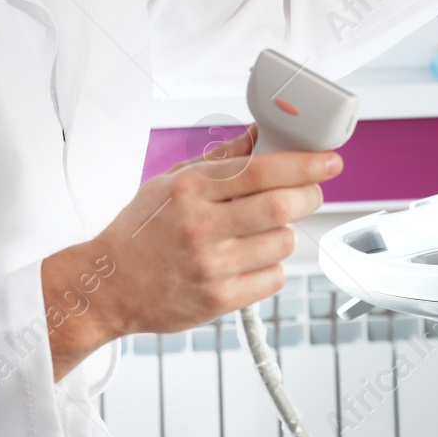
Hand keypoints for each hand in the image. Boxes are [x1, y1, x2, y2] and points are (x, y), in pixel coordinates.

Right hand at [42, 132, 342, 378]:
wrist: (107, 287)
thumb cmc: (140, 231)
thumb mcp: (170, 181)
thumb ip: (219, 160)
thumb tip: (260, 136)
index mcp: (190, 189)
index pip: (260, 169)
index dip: (304, 163)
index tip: (330, 161)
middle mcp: (200, 226)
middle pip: (280, 205)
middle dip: (309, 196)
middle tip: (312, 193)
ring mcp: (210, 266)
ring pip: (282, 242)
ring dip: (286, 232)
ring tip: (267, 230)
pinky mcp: (217, 300)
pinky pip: (273, 278)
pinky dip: (273, 266)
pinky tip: (252, 260)